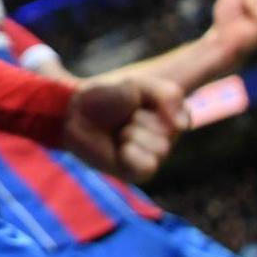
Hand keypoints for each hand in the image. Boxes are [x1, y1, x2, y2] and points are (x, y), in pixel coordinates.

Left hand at [63, 75, 186, 184]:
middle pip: (169, 131)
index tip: (138, 98)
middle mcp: (166, 137)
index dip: (161, 105)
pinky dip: (131, 154)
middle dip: (141, 119)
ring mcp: (153, 156)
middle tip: (123, 118)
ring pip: (160, 148)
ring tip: (119, 132)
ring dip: (133, 135)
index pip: (182, 113)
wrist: (74, 111)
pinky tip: (120, 148)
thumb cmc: (105, 97)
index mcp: (169, 115)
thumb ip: (167, 95)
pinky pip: (147, 166)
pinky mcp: (138, 172)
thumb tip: (182, 126)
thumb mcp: (137, 84)